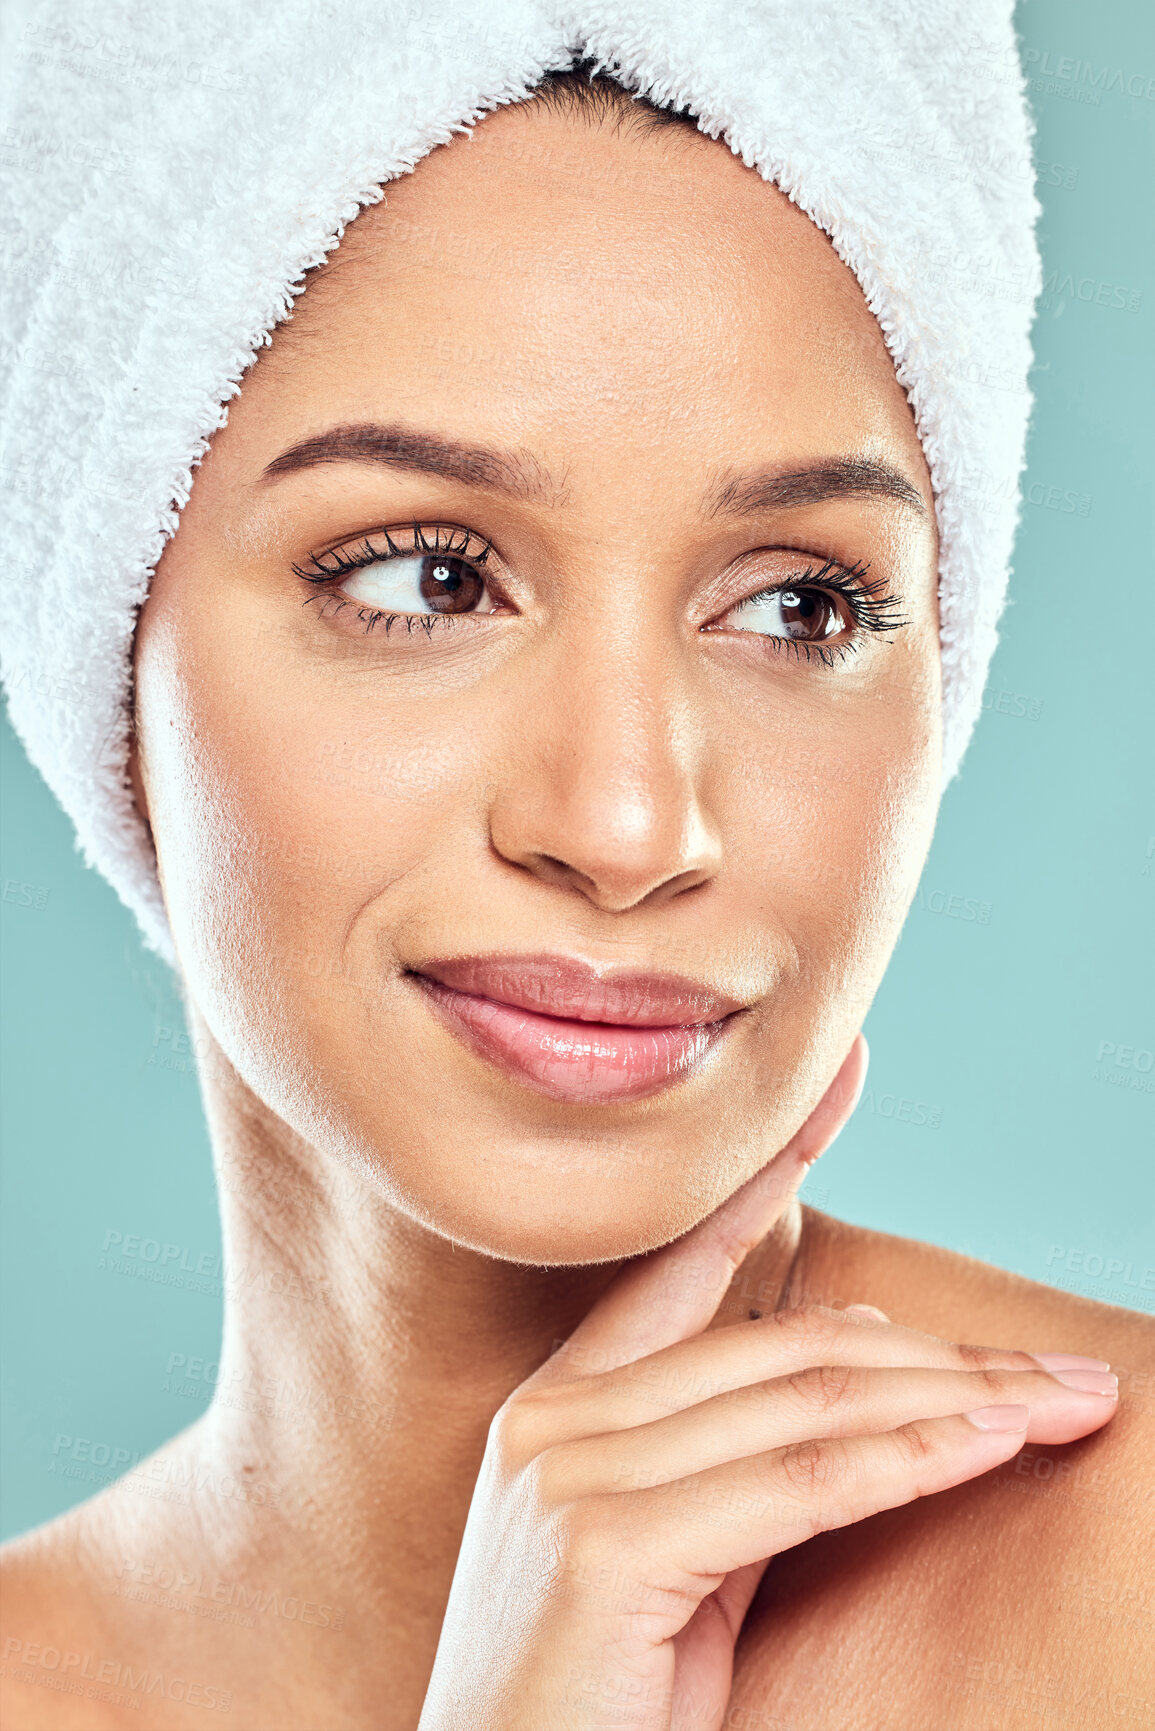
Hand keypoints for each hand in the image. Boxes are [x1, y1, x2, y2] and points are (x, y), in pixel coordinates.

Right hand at [418, 1041, 1117, 1730]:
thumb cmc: (587, 1710)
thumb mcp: (668, 1567)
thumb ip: (734, 1466)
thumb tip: (852, 1374)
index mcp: (557, 1408)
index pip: (682, 1267)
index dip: (767, 1178)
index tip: (839, 1092)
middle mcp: (558, 1419)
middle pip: (787, 1346)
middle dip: (941, 1354)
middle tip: (1059, 1367)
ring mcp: (573, 1471)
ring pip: (808, 1399)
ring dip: (956, 1399)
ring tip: (1060, 1400)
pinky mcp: (606, 1542)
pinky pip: (802, 1481)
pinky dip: (913, 1457)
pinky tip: (992, 1442)